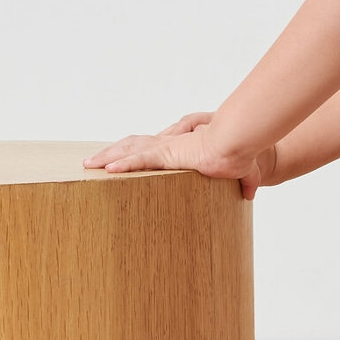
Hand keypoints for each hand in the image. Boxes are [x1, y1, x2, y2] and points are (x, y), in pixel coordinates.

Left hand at [83, 120, 275, 199]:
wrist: (241, 144)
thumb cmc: (241, 152)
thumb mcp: (242, 170)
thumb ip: (245, 181)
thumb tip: (250, 195)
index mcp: (180, 148)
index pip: (150, 147)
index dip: (132, 152)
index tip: (118, 161)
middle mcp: (169, 145)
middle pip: (131, 145)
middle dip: (110, 153)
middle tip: (91, 163)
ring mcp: (167, 149)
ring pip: (129, 150)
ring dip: (108, 157)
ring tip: (89, 166)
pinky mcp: (169, 154)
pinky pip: (140, 159)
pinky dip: (123, 163)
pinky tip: (108, 170)